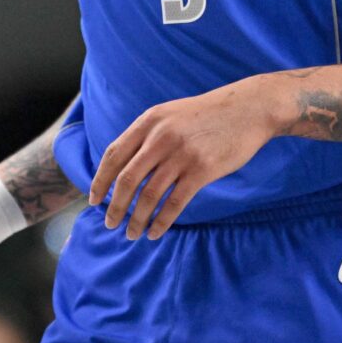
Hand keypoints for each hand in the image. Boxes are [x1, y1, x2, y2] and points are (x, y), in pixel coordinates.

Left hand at [88, 79, 273, 239]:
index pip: (114, 155)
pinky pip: (174, 203)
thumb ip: (147, 135)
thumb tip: (124, 166)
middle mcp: (160, 137)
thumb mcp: (170, 115)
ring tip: (131, 233)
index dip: (100, 180)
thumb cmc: (207, 115)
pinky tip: (155, 232)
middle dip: (115, 206)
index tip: (94, 199)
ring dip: (136, 219)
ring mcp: (181, 154)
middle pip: (127, 179)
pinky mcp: (202, 170)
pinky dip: (161, 221)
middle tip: (110, 223)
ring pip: (148, 195)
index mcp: (148, 121)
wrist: (247, 109)